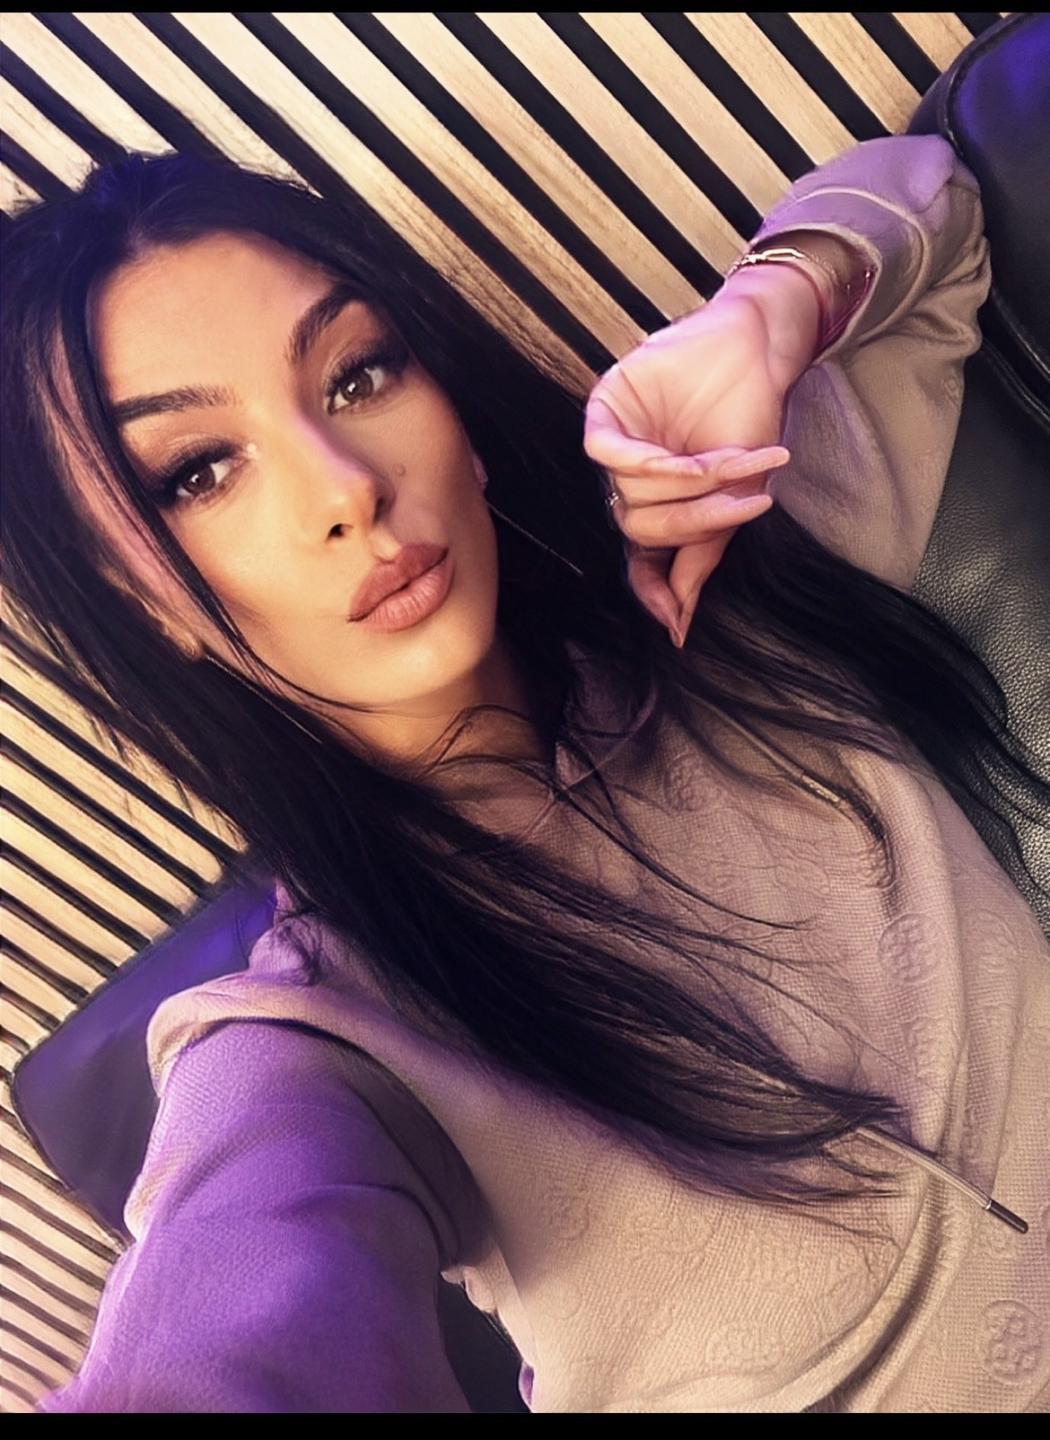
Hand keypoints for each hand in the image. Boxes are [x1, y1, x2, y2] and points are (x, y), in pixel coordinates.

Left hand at [583, 290, 798, 646]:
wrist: (760, 351)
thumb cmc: (750, 419)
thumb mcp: (736, 497)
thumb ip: (701, 556)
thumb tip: (678, 626)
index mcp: (658, 505)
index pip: (641, 558)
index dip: (652, 588)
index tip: (674, 623)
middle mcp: (629, 481)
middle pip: (642, 528)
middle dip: (695, 521)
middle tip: (743, 504)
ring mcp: (616, 444)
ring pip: (631, 494)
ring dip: (691, 485)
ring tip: (742, 461)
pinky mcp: (606, 407)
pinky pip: (607, 454)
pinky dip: (651, 465)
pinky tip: (687, 459)